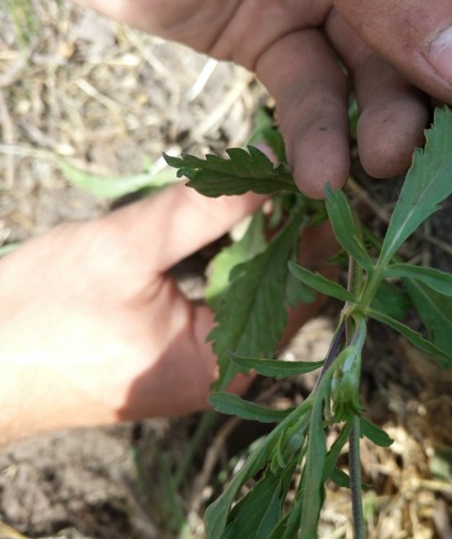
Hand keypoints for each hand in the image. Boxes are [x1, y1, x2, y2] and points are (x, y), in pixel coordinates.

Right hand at [0, 185, 332, 444]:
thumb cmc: (42, 310)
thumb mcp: (127, 248)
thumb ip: (203, 208)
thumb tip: (270, 160)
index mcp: (219, 366)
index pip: (297, 295)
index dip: (314, 236)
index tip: (322, 181)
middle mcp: (218, 378)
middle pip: (278, 299)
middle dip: (287, 236)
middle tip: (294, 174)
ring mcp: (193, 371)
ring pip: (248, 300)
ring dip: (258, 245)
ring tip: (269, 189)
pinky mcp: (170, 358)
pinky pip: (219, 308)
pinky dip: (229, 265)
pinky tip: (231, 224)